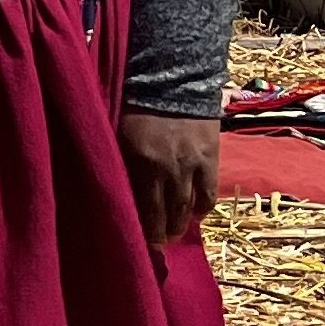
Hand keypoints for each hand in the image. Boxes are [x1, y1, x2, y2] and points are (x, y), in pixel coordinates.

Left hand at [120, 110, 219, 246]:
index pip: (141, 207)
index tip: (139, 247)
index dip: (142, 231)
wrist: (174, 78)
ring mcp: (192, 165)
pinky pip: (209, 193)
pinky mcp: (211, 159)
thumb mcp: (117, 133)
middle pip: (165, 213)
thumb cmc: (135, 104)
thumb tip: (113, 188)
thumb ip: (119, 162)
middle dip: (160, 233)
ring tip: (173, 234)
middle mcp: (167, 169)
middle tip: (157, 245)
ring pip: (187, 207)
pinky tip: (195, 215)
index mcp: (139, 162)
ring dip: (179, 224)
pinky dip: (201, 208)